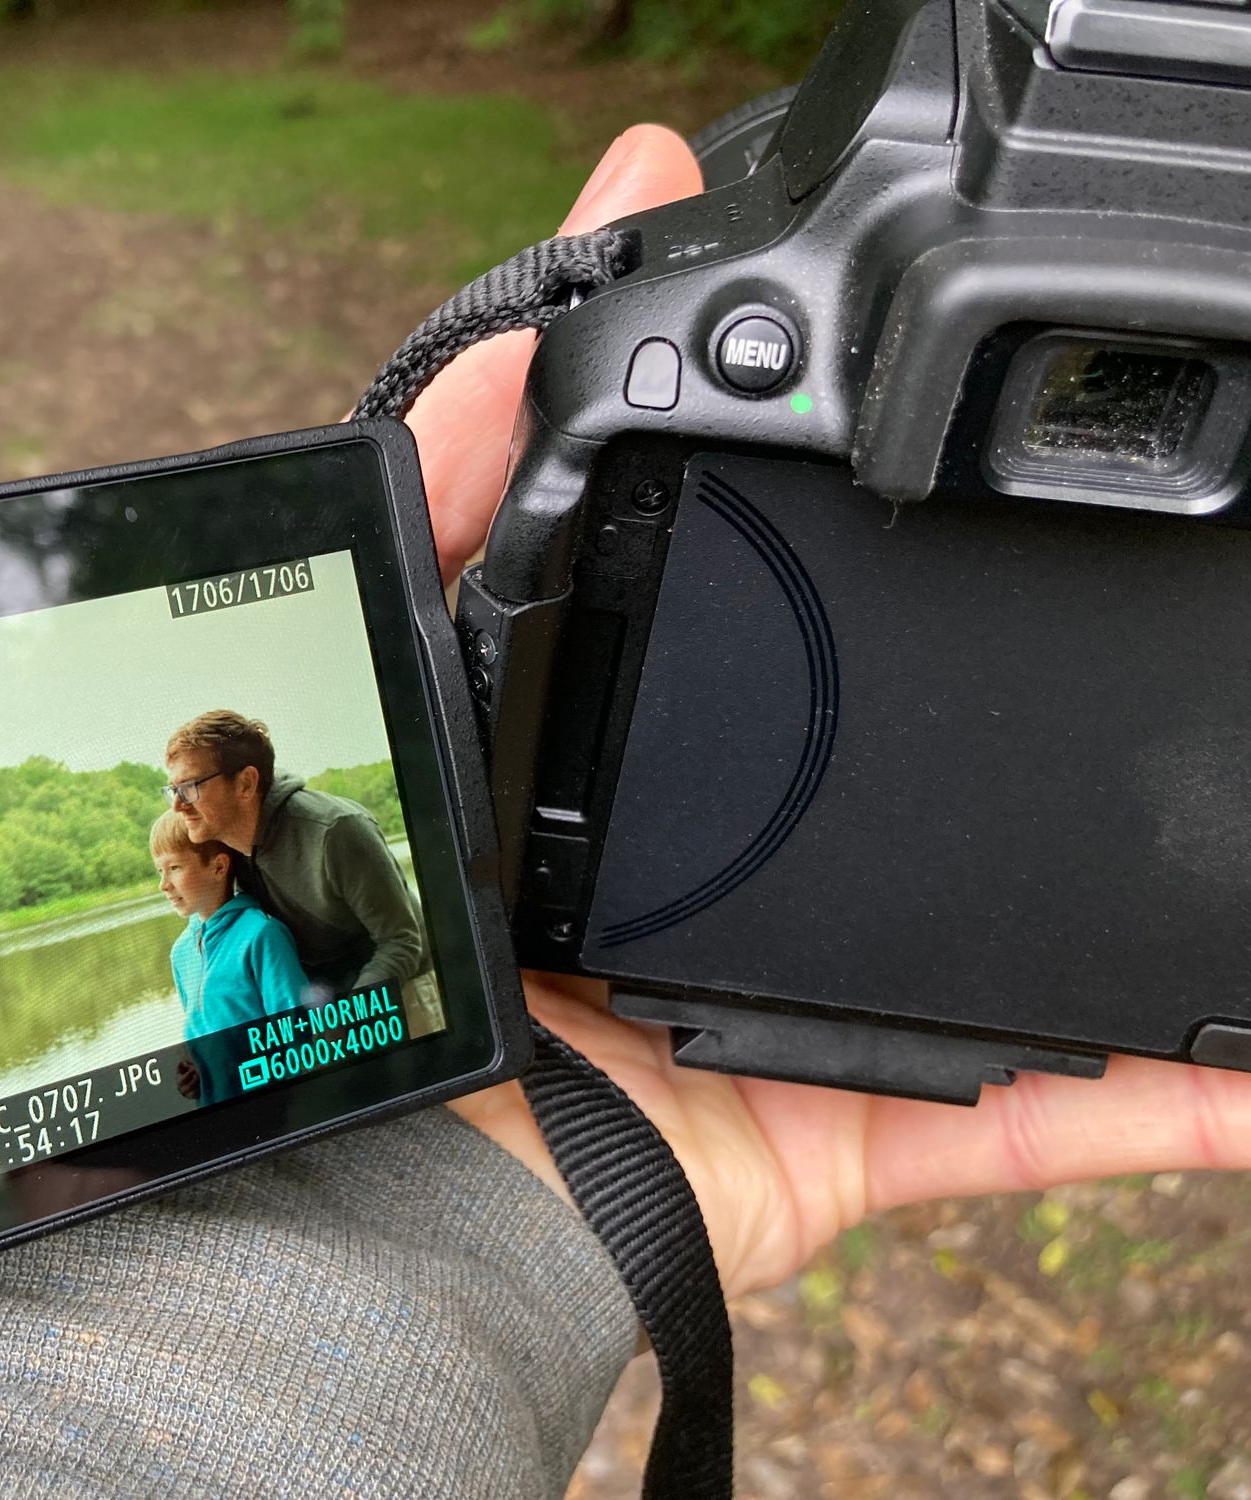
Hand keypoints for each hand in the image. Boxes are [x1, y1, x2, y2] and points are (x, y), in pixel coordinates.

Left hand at [427, 125, 1250, 1299]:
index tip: (997, 456)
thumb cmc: (408, 934)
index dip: (891, 549)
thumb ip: (446, 498)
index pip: (805, 626)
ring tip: (1244, 827)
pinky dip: (1174, 1092)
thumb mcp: (405, 672)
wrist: (430, 1180)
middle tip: (1169, 634)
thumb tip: (534, 320)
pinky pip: (1055, 1114)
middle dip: (1059, 712)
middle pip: (944, 771)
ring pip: (1030, 933)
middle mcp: (762, 867)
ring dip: (1141, 889)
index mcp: (665, 754)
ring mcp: (832, 999)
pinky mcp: (877, 1121)